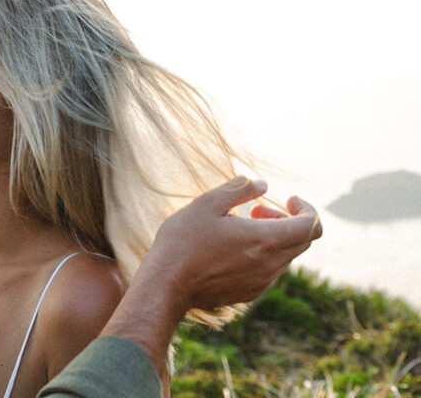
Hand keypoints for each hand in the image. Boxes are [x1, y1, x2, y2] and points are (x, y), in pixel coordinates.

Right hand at [98, 177, 321, 382]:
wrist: (166, 286)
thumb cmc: (183, 242)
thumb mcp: (207, 204)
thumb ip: (238, 189)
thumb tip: (262, 184)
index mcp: (266, 240)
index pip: (311, 225)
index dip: (306, 208)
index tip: (288, 199)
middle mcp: (271, 264)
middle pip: (303, 240)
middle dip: (287, 220)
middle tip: (256, 210)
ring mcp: (262, 282)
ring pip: (286, 256)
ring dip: (273, 237)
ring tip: (239, 227)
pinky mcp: (249, 293)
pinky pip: (269, 270)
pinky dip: (263, 254)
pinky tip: (231, 248)